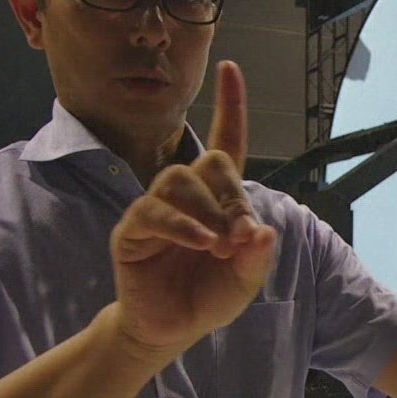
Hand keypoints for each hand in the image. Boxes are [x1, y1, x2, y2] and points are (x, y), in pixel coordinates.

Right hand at [109, 61, 277, 350]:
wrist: (171, 328)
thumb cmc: (207, 295)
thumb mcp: (244, 280)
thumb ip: (257, 256)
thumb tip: (263, 231)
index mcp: (217, 198)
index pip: (224, 142)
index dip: (230, 106)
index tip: (231, 69)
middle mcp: (185, 194)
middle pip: (207, 162)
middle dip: (231, 196)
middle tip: (241, 237)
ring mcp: (156, 208)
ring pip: (179, 179)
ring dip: (207, 210)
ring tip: (219, 246)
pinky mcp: (133, 230)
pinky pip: (153, 211)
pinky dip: (181, 225)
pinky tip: (200, 243)